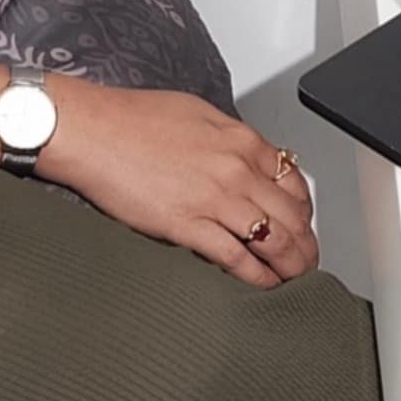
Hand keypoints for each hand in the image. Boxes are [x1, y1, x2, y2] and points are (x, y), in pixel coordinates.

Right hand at [22, 78, 319, 286]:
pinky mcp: (187, 225)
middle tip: (309, 262)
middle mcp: (236, 169)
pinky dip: (258, 277)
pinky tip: (265, 285)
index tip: (305, 225)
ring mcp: (214, 199)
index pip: (293, 181)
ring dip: (292, 266)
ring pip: (274, 241)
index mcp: (240, 139)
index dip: (305, 211)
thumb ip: (230, 140)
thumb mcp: (197, 114)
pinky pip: (237, 258)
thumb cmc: (132, 119)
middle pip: (292, 216)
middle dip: (307, 245)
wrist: (91, 131)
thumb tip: (248, 160)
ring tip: (296, 280)